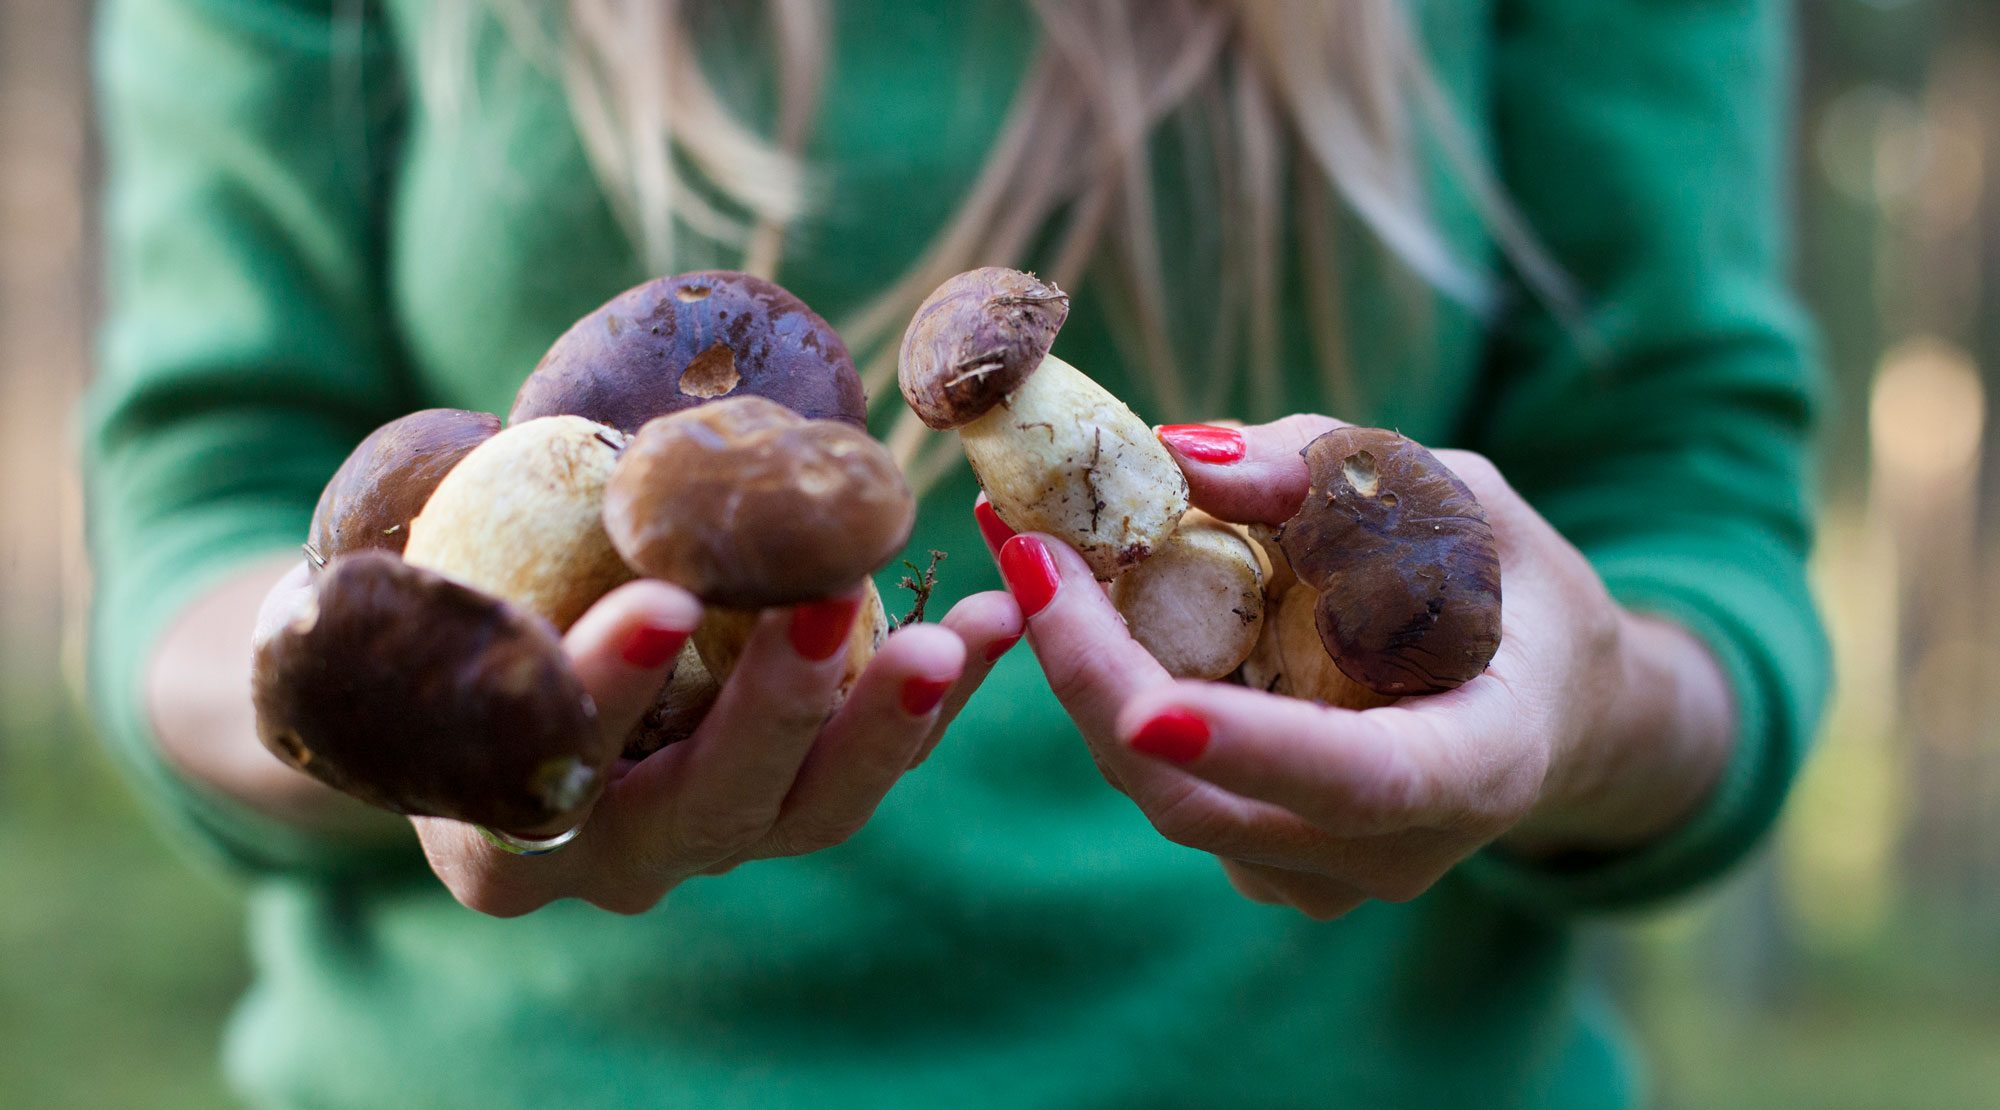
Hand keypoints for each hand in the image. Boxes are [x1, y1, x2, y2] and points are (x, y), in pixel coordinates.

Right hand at [409, 578, 1022, 916]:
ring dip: (886, 720)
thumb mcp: (419, 583)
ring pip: (811, 810)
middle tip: (824, 605)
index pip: (551, 774)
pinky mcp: (789, 809)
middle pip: (704, 808)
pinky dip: (932, 700)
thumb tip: (484, 431)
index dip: (603, 695)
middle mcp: (609, 860)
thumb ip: (441, 536)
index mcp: (494, 832)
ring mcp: (708, 845)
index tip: (662, 605)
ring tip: (951, 634)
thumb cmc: (444, 612)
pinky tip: (993, 620)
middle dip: (773, 710)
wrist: (491, 690)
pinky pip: (870, 766)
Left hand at [980, 415, 1734, 919]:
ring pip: (1160, 791)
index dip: (1250, 747)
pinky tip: (1072, 599)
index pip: (1359, 781)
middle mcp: (1391, 852)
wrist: (1537, 695)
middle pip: (1206, 799)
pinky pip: (1159, 780)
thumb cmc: (1504, 579)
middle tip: (1024, 550)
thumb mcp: (1453, 494)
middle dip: (1096, 675)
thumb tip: (1178, 454)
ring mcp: (1316, 872)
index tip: (1146, 708)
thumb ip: (1329, 474)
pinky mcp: (1259, 856)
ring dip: (1078, 671)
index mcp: (1478, 768)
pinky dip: (1104, 689)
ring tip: (1024, 546)